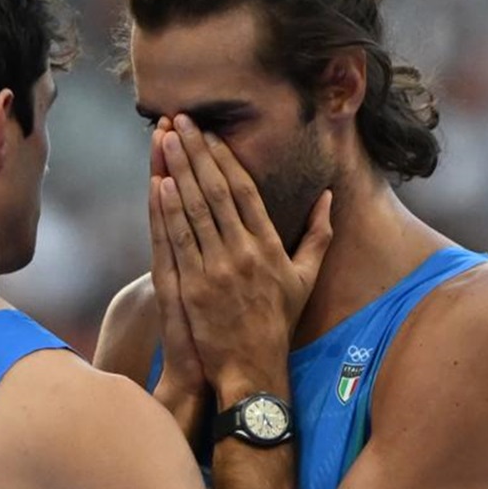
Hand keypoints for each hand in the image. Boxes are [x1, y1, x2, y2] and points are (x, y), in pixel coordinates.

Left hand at [154, 114, 331, 401]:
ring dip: (178, 171)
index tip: (211, 132)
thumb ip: (319, 235)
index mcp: (269, 246)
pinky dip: (169, 211)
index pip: (245, 190)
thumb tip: (328, 197)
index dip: (226, 158)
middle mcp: (244, 252)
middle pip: (216, 191)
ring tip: (164, 141)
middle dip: (196, 152)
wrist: (252, 367)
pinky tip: (160, 184)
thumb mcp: (306, 278)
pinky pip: (179, 241)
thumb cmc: (278, 323)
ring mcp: (217, 269)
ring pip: (195, 210)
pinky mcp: (194, 287)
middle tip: (180, 120)